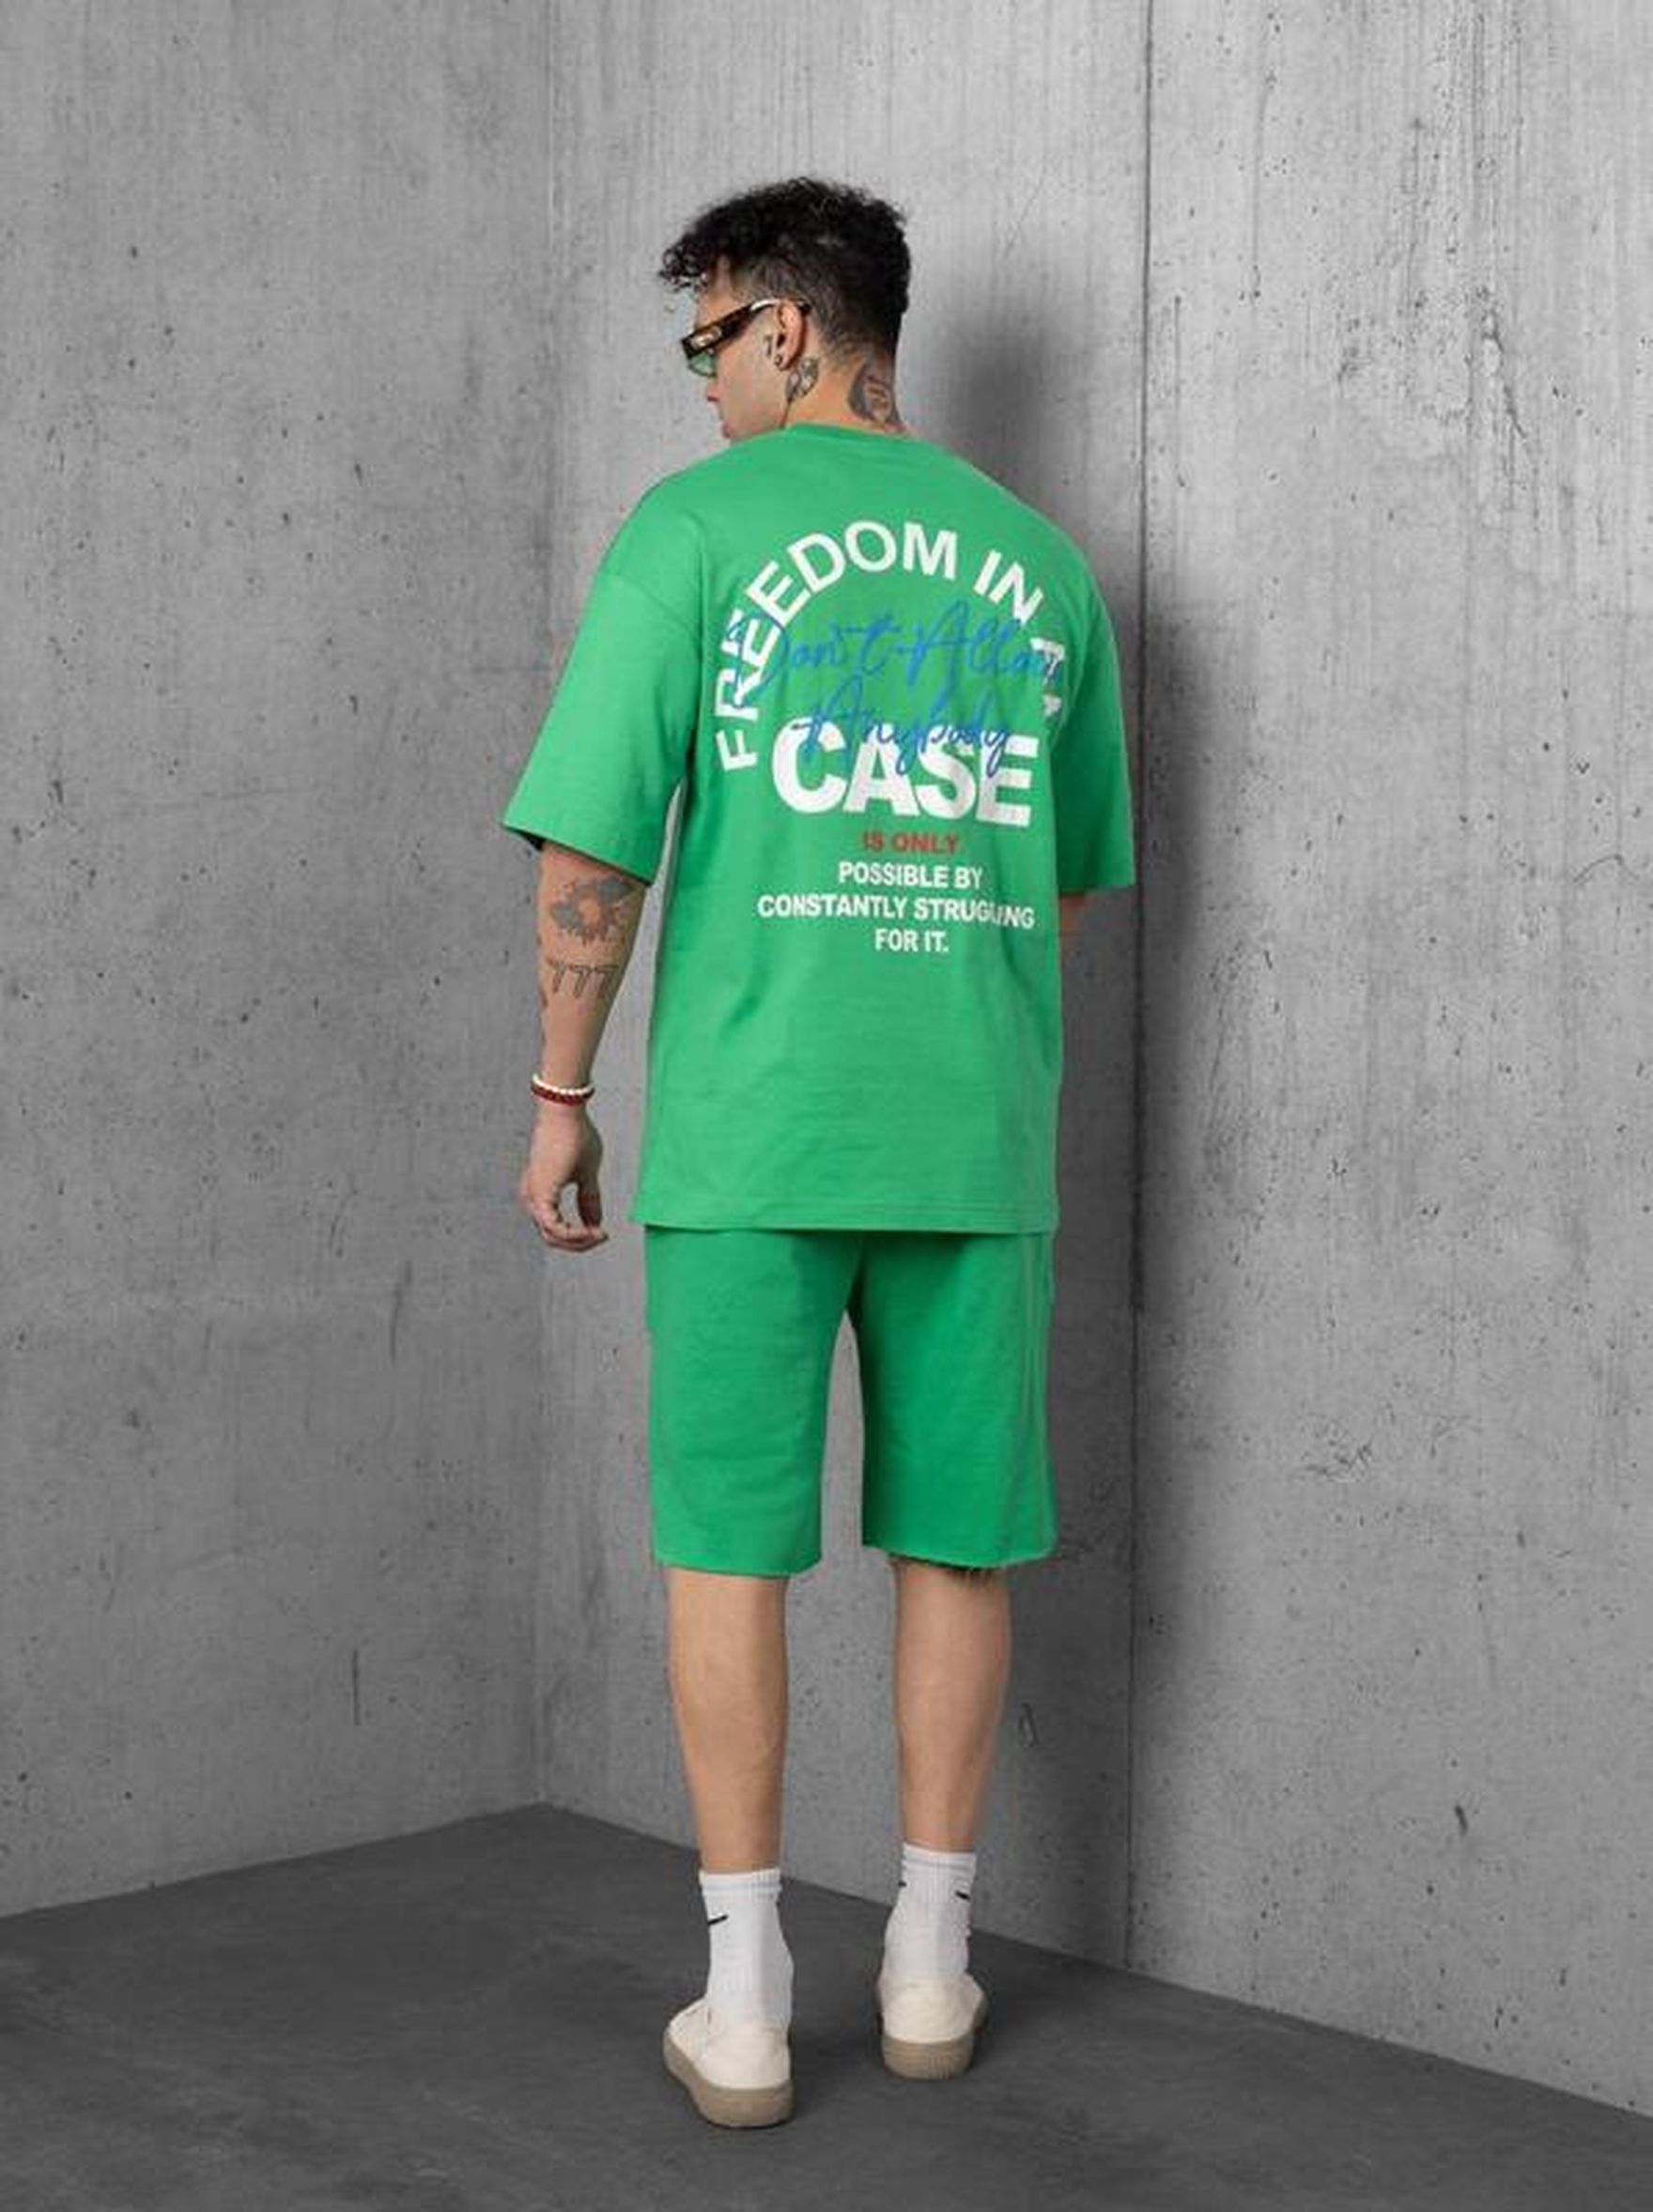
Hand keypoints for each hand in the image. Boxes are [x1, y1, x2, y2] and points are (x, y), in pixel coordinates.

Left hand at [518, 1105, 608, 1251]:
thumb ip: (589, 1199)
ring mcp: (533, 1198)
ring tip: (600, 1234)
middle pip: (552, 1237)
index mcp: (540, 1191)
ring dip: (579, 1241)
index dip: (580, 1235)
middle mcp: (531, 1197)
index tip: (602, 1232)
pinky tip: (592, 1230)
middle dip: (580, 1243)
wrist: (566, 1115)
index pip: (555, 1226)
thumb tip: (596, 1222)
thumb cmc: (575, 1135)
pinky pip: (555, 1228)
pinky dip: (575, 1234)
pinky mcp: (539, 1196)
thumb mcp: (587, 1174)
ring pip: (552, 1237)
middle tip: (602, 1236)